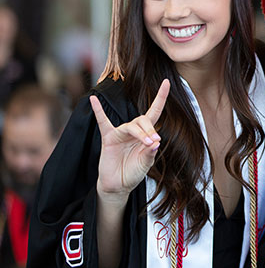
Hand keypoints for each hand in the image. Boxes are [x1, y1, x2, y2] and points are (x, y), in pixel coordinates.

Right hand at [92, 79, 168, 201]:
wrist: (118, 185)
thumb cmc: (133, 172)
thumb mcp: (145, 164)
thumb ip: (150, 153)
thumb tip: (157, 141)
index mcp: (146, 134)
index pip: (154, 112)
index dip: (160, 98)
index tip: (167, 82)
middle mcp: (134, 131)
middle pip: (144, 120)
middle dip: (150, 129)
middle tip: (154, 141)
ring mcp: (120, 133)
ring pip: (132, 126)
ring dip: (141, 133)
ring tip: (147, 143)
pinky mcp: (108, 138)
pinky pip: (102, 122)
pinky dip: (98, 111)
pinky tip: (93, 100)